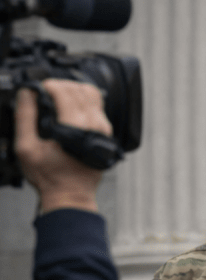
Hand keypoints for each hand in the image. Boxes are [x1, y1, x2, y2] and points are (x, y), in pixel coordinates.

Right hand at [15, 78, 111, 210]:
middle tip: (45, 91)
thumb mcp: (26, 147)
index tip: (38, 88)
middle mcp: (94, 126)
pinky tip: (69, 107)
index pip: (65, 92)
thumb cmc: (50, 177)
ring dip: (74, 90)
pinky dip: (83, 100)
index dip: (49, 84)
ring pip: (93, 95)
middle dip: (61, 85)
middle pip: (80, 89)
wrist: (71, 195)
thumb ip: (25, 117)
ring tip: (57, 97)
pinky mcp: (106, 133)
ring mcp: (104, 129)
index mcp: (75, 128)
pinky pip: (98, 107)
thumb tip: (27, 93)